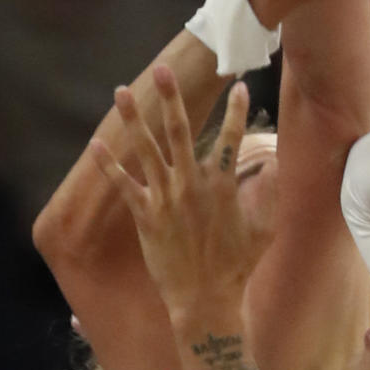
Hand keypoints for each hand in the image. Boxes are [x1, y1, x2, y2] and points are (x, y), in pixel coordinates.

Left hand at [91, 76, 267, 322]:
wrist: (205, 299)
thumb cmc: (237, 267)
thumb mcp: (264, 230)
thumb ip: (270, 194)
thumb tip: (274, 163)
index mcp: (222, 187)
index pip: (230, 139)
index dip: (235, 111)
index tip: (238, 84)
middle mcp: (192, 186)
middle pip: (180, 132)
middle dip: (172, 98)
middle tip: (163, 70)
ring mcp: (166, 200)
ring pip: (147, 150)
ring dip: (134, 119)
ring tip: (121, 91)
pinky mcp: (145, 217)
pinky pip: (124, 185)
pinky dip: (109, 165)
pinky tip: (95, 144)